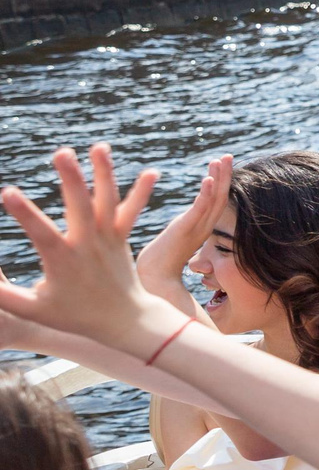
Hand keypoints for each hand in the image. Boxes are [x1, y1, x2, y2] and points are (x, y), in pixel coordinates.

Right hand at [0, 145, 168, 356]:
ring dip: (104, 173)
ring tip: (100, 147)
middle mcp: (88, 246)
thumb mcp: (34, 310)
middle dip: (71, 179)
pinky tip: (152, 172)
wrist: (125, 322)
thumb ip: (4, 296)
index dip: (25, 213)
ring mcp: (108, 239)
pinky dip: (141, 193)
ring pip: (107, 202)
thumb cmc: (74, 317)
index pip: (41, 233)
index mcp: (63, 261)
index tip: (8, 191)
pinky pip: (131, 212)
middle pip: (80, 207)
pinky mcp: (121, 237)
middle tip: (62, 152)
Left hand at [134, 153, 229, 311]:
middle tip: (228, 155)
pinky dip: (205, 195)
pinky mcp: (184, 232)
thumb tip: (181, 225)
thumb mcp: (174, 241)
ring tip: (220, 159)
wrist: (152, 281)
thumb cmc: (158, 265)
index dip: (221, 182)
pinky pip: (199, 211)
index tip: (221, 164)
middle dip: (225, 175)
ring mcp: (196, 230)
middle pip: (220, 197)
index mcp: (201, 228)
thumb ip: (181, 230)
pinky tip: (208, 179)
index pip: (216, 201)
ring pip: (213, 200)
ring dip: (219, 179)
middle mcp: (203, 227)